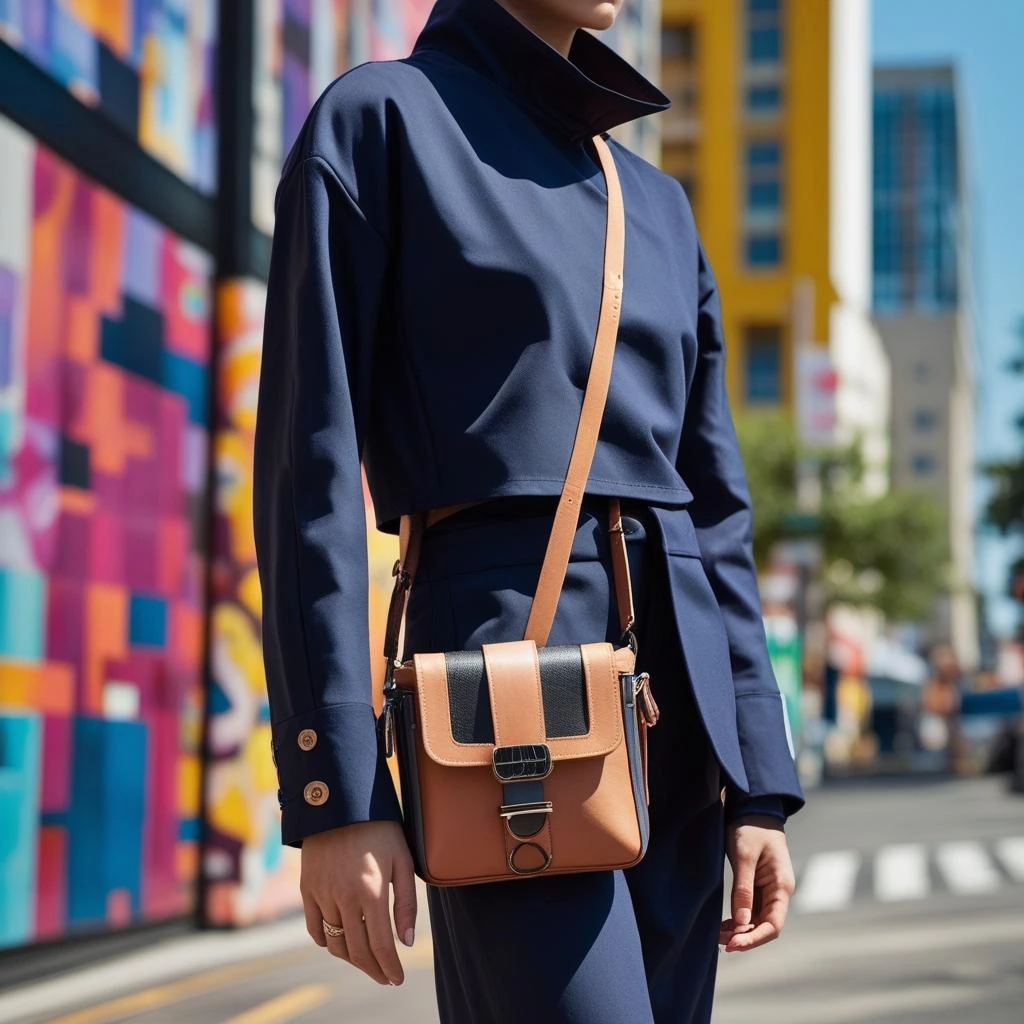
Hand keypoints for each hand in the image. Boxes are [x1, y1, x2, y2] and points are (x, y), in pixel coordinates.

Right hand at [300, 820, 416, 985]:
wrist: (341, 803)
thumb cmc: (379, 829)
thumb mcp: (403, 859)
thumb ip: (406, 903)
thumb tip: (407, 941)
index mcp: (372, 891)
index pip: (381, 945)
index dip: (390, 968)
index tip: (396, 978)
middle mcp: (345, 897)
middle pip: (358, 951)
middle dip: (373, 970)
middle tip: (385, 976)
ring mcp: (322, 894)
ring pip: (335, 944)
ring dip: (352, 959)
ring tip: (366, 960)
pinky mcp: (307, 890)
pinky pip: (314, 929)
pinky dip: (327, 942)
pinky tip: (340, 942)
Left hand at [719, 815, 794, 951]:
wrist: (754, 806)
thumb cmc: (750, 827)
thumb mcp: (744, 856)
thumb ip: (743, 890)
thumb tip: (742, 923)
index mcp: (782, 885)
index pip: (774, 924)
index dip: (754, 938)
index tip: (733, 945)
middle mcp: (780, 891)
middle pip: (766, 925)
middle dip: (745, 937)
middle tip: (720, 941)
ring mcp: (771, 888)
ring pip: (758, 919)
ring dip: (742, 930)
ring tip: (719, 935)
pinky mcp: (760, 884)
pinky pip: (753, 909)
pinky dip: (741, 919)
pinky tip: (726, 924)